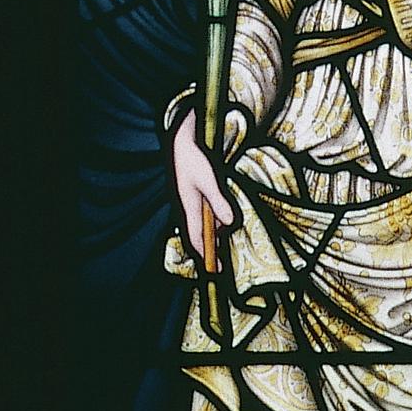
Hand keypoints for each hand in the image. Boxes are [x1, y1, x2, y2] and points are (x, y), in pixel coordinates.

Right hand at [171, 109, 235, 261]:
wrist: (181, 141)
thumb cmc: (192, 160)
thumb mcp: (207, 181)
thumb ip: (218, 201)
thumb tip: (229, 223)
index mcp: (190, 207)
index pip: (197, 238)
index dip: (205, 255)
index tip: (216, 268)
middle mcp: (191, 207)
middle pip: (201, 234)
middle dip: (211, 249)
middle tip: (223, 261)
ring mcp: (194, 200)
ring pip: (205, 223)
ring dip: (214, 234)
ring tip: (226, 244)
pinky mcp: (198, 193)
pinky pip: (207, 212)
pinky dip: (216, 220)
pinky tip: (224, 220)